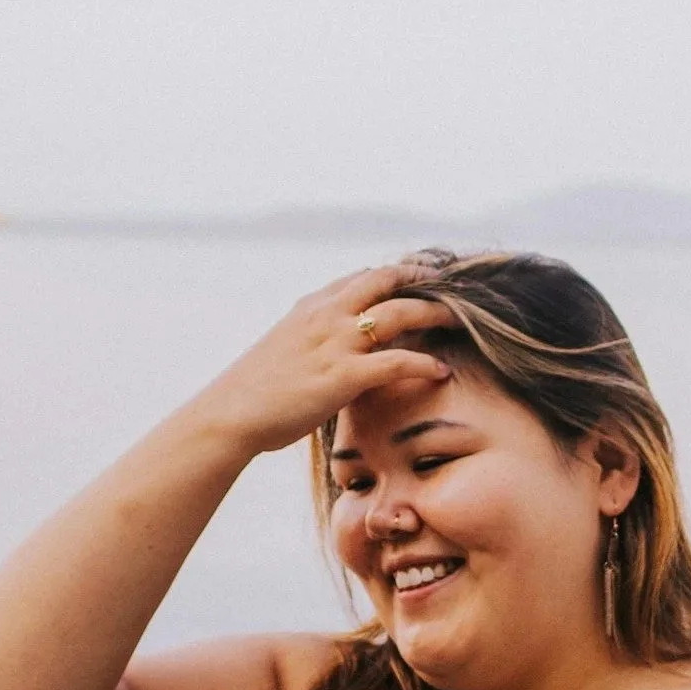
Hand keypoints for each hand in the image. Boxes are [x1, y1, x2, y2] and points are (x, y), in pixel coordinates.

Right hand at [194, 264, 459, 454]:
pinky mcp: (343, 376)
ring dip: (435, 313)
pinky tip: (442, 370)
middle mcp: (326, 315)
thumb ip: (311, 339)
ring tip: (461, 320)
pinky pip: (397, 362)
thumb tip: (329, 350)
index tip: (422, 277)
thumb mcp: (283, 349)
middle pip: (387, 280)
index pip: (363, 276)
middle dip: (424, 279)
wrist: (229, 415)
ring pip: (400, 313)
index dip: (396, 274)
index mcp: (311, 306)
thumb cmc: (253, 392)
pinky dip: (424, 363)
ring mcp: (336, 343)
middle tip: (453, 285)